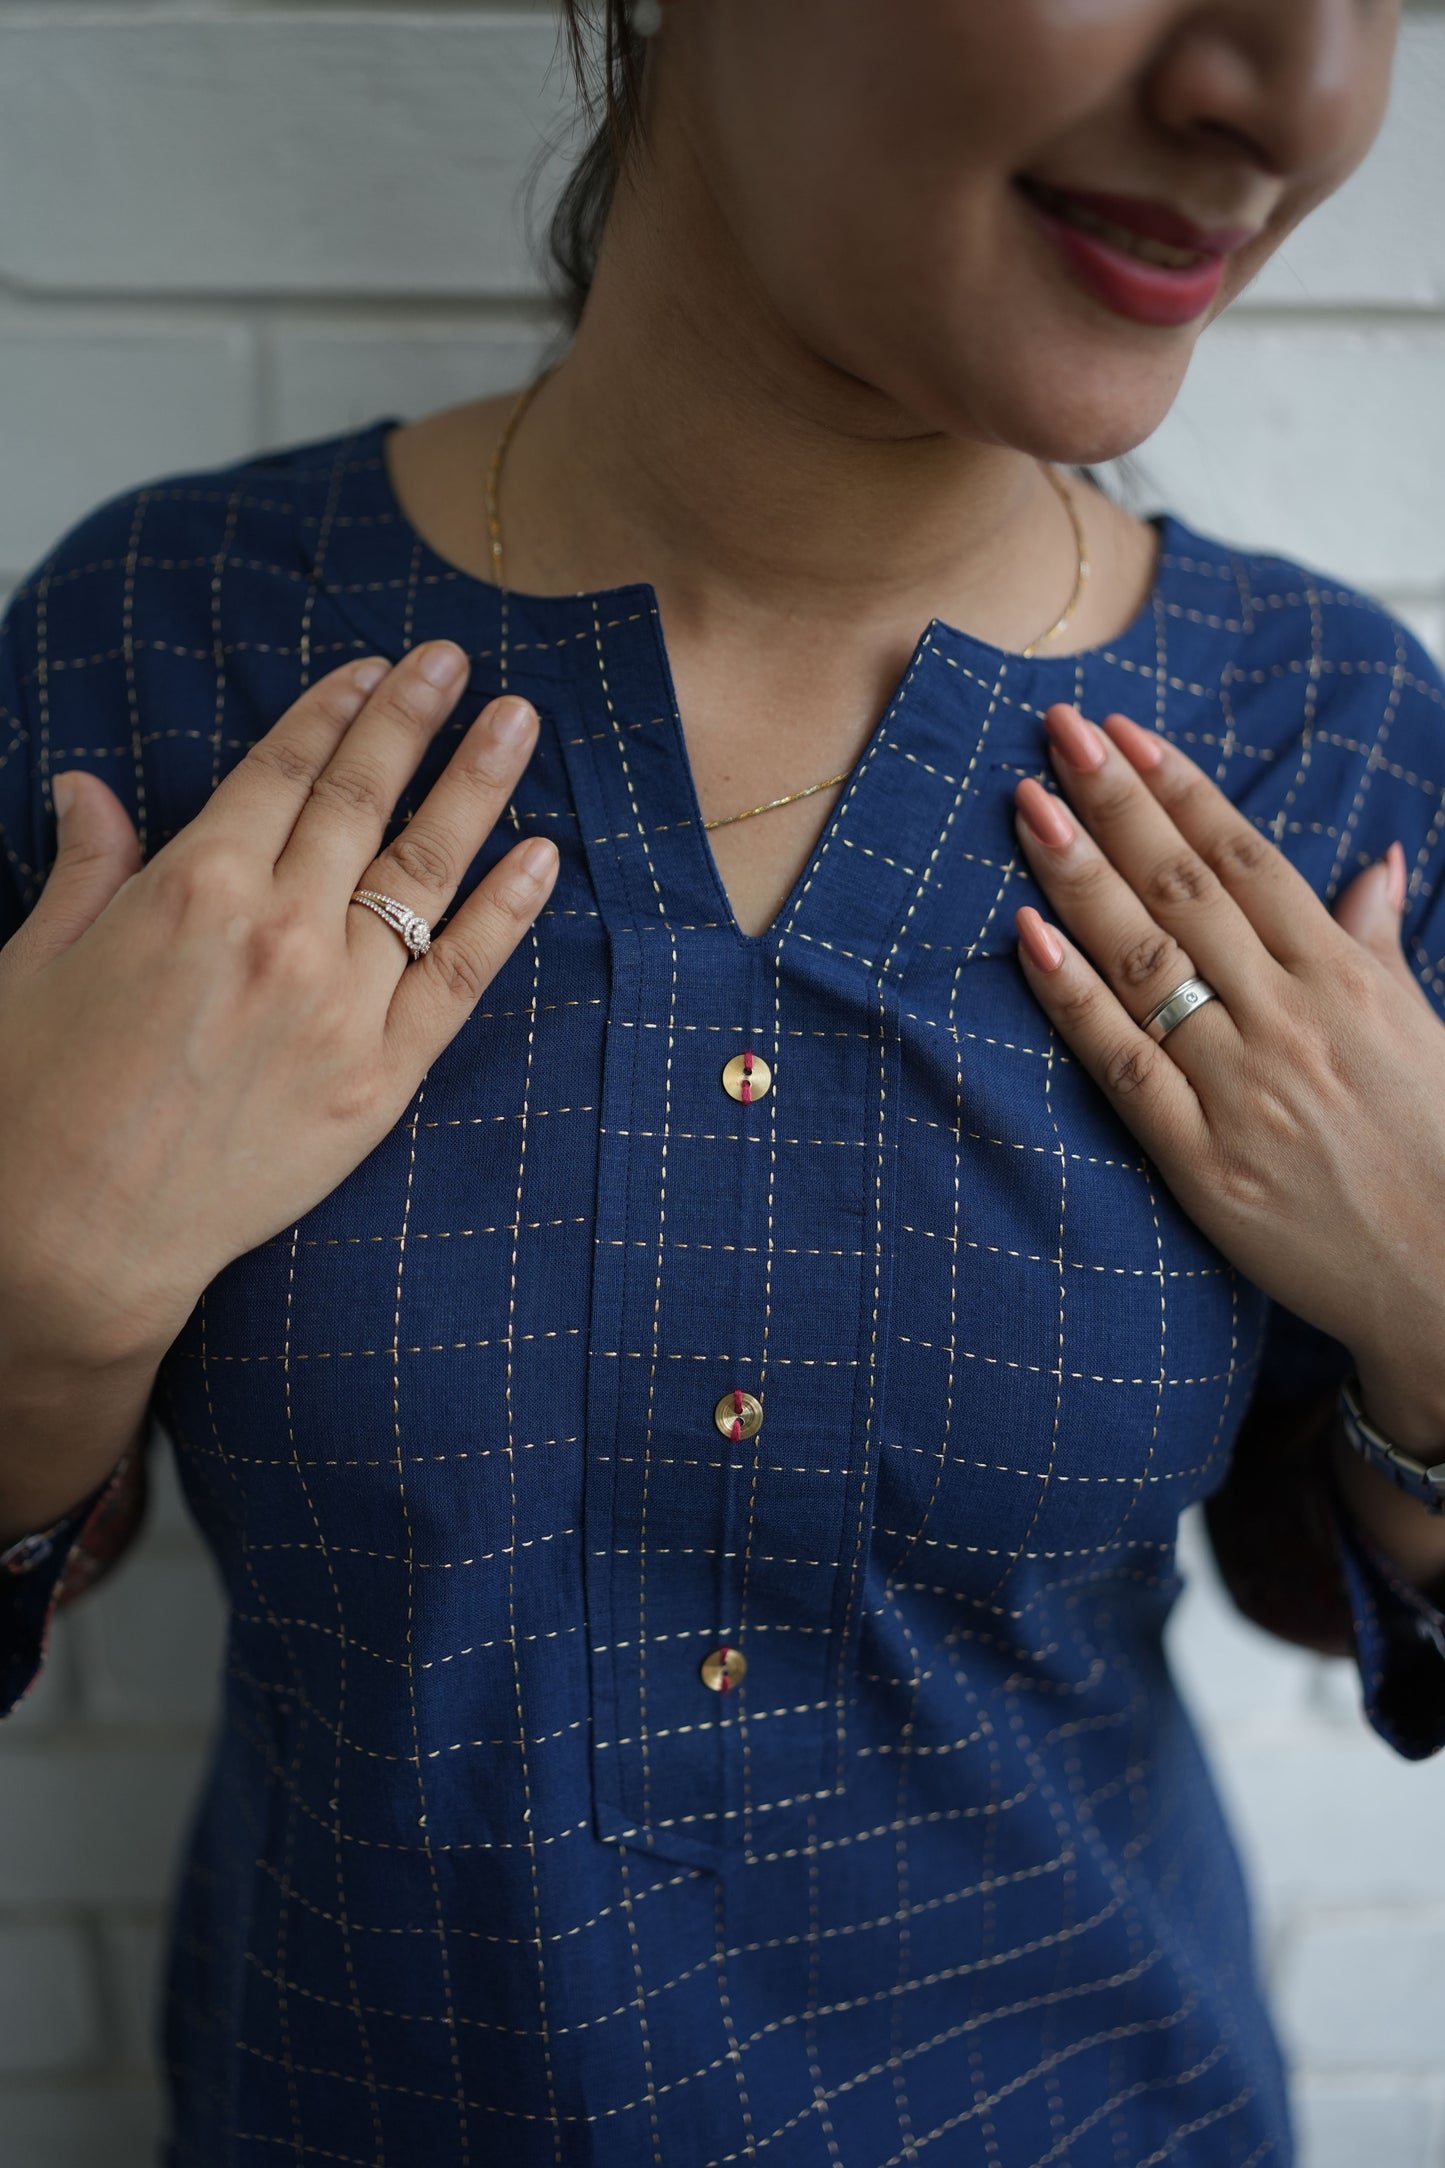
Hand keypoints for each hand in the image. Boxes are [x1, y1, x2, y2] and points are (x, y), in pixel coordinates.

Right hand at [0, 642, 557, 1381]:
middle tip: (455, 658)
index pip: (283, 772)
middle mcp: (279, 931)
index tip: (374, 670)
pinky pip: (460, 979)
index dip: (333, 713)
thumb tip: (87, 787)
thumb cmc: (32, 1104)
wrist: (71, 1244)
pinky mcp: (379, 1081)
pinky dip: (507, 913)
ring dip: (476, 786)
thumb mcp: (35, 961)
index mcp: (189, 886)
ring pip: (426, 874)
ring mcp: (340, 1006)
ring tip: (517, 720)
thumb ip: (86, 869)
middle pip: (363, 800)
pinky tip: (542, 856)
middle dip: (413, 718)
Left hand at [1010, 701, 1444, 1447]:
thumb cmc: (1434, 1145)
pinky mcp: (1200, 1159)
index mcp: (1344, 977)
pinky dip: (1073, 999)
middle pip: (1185, 889)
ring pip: (1145, 962)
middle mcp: (1290, 1018)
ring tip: (1027, 805)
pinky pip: (1123, 1065)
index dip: (1180, 789)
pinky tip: (1027, 936)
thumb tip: (1375, 864)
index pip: (1247, 859)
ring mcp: (1240, 1087)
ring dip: (1080, 877)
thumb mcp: (1420, 1027)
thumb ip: (1376, 944)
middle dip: (1116, 803)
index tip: (1124, 731)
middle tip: (1054, 731)